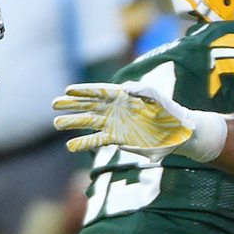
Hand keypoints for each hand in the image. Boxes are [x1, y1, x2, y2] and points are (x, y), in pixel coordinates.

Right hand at [53, 82, 226, 162]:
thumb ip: (142, 89)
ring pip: (90, 123)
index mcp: (123, 96)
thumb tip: (124, 88)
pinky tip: (70, 146)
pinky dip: (84, 143)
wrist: (179, 132)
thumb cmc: (170, 110)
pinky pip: (98, 141)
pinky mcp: (119, 139)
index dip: (83, 91)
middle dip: (72, 105)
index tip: (67, 91)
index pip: (99, 92)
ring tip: (57, 123)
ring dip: (74, 123)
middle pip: (89, 106)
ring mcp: (116, 124)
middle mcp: (116, 110)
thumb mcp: (158, 97)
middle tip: (54, 105)